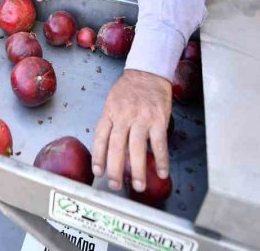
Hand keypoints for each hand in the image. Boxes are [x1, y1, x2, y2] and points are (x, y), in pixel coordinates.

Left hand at [92, 70, 171, 191]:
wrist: (148, 72)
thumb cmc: (128, 90)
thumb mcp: (112, 103)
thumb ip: (111, 124)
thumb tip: (112, 151)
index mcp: (110, 112)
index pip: (100, 137)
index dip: (98, 156)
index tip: (98, 172)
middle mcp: (123, 116)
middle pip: (116, 145)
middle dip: (115, 168)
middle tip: (116, 186)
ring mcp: (141, 117)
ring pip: (136, 147)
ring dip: (137, 169)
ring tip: (138, 186)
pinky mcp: (158, 118)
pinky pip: (159, 142)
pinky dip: (161, 159)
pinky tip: (161, 171)